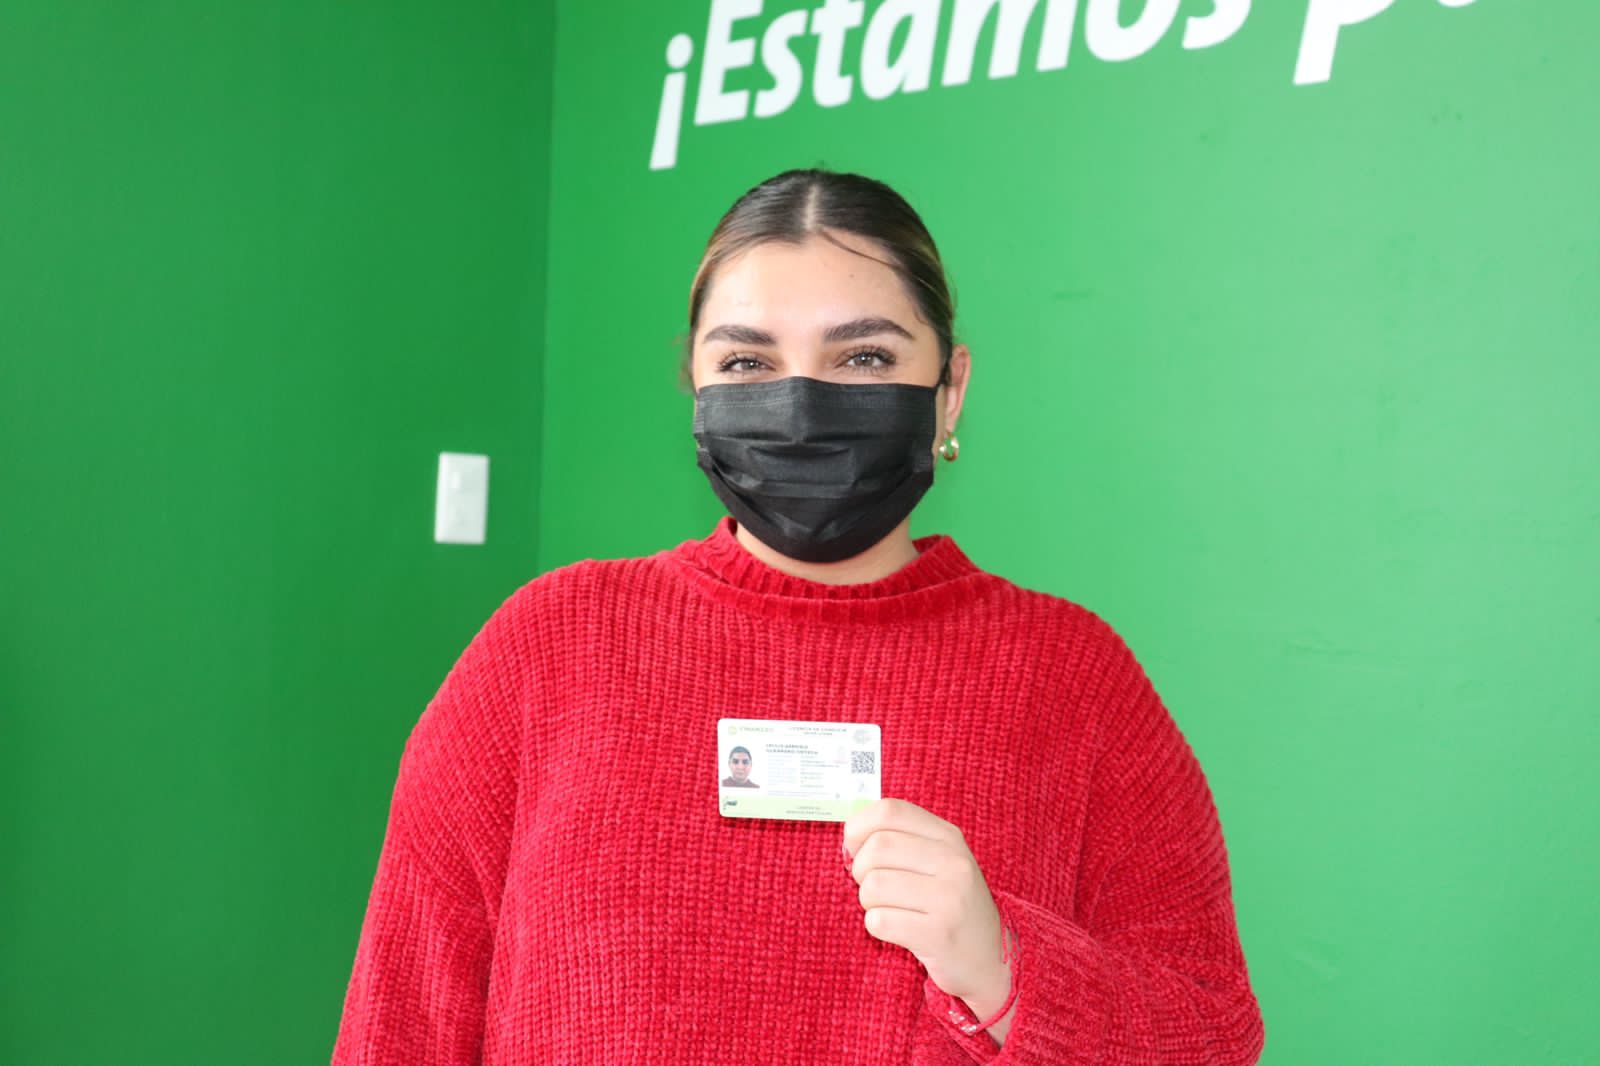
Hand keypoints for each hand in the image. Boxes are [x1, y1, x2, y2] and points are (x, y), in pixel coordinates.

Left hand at [842, 798, 1011, 1008]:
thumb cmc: (950, 905)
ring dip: (869, 902)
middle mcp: (953, 862)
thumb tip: (851, 834)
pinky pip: (879, 921)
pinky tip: (898, 929)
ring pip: (873, 886)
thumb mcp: (938, 861)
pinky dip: (877, 926)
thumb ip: (900, 840)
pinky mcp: (939, 934)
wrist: (990, 958)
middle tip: (873, 886)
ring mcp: (949, 898)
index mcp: (948, 837)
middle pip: (877, 847)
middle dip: (860, 870)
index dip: (859, 827)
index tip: (855, 848)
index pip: (890, 811)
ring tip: (891, 909)